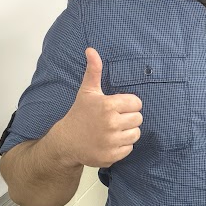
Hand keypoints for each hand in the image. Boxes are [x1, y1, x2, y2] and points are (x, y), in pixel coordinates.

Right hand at [51, 48, 142, 167]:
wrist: (66, 141)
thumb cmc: (79, 113)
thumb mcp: (87, 91)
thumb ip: (94, 70)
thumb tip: (91, 49)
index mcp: (108, 105)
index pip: (137, 103)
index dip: (129, 104)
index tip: (117, 107)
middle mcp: (111, 123)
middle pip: (138, 119)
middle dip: (129, 118)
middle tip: (115, 119)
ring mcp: (111, 141)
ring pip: (136, 134)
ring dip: (128, 132)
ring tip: (114, 130)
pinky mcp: (111, 156)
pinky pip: (129, 148)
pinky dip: (122, 146)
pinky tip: (110, 141)